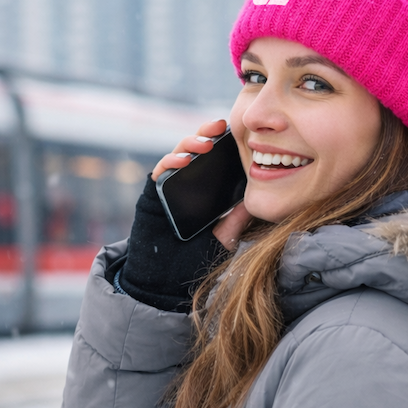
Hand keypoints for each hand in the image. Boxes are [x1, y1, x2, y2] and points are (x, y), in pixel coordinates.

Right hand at [151, 118, 252, 252]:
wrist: (164, 281)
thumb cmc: (193, 261)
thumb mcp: (222, 239)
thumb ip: (236, 220)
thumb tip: (255, 201)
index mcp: (205, 191)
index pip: (216, 160)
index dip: (226, 143)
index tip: (240, 132)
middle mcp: (186, 185)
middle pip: (197, 151)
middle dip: (207, 134)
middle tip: (220, 126)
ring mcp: (169, 187)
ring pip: (179, 155)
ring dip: (191, 144)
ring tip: (205, 143)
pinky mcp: (152, 194)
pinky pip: (160, 172)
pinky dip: (171, 162)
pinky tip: (184, 161)